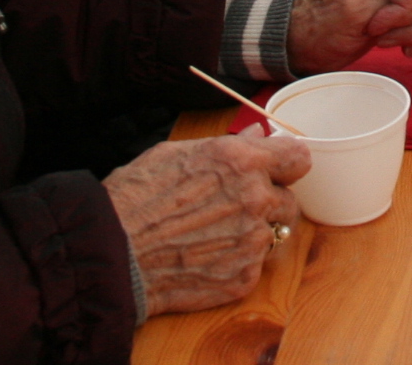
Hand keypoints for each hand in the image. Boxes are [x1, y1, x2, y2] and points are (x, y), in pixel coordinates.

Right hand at [99, 128, 306, 316]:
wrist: (112, 253)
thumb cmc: (136, 198)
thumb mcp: (176, 154)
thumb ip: (228, 146)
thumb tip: (257, 135)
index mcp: (242, 161)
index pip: (299, 158)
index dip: (286, 164)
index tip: (277, 170)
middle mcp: (256, 198)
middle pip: (288, 200)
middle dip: (267, 202)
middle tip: (233, 209)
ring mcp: (253, 241)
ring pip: (274, 234)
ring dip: (255, 233)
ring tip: (215, 235)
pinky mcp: (244, 277)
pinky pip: (256, 266)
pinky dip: (237, 263)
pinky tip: (206, 258)